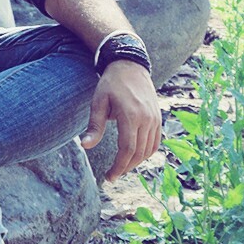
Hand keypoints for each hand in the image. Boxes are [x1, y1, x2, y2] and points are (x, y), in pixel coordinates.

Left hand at [81, 60, 160, 181]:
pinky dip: (146, 153)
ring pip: (148, 150)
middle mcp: (146, 119)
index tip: (108, 177)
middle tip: (112, 175)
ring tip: (121, 166)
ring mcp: (155, 119)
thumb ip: (94, 126)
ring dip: (135, 162)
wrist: (130, 66)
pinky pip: (156, 142)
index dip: (118, 167)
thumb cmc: (111, 84)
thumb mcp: (98, 103)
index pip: (127, 150)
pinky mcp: (158, 118)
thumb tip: (85, 146)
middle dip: (125, 167)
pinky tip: (134, 156)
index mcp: (130, 115)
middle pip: (138, 153)